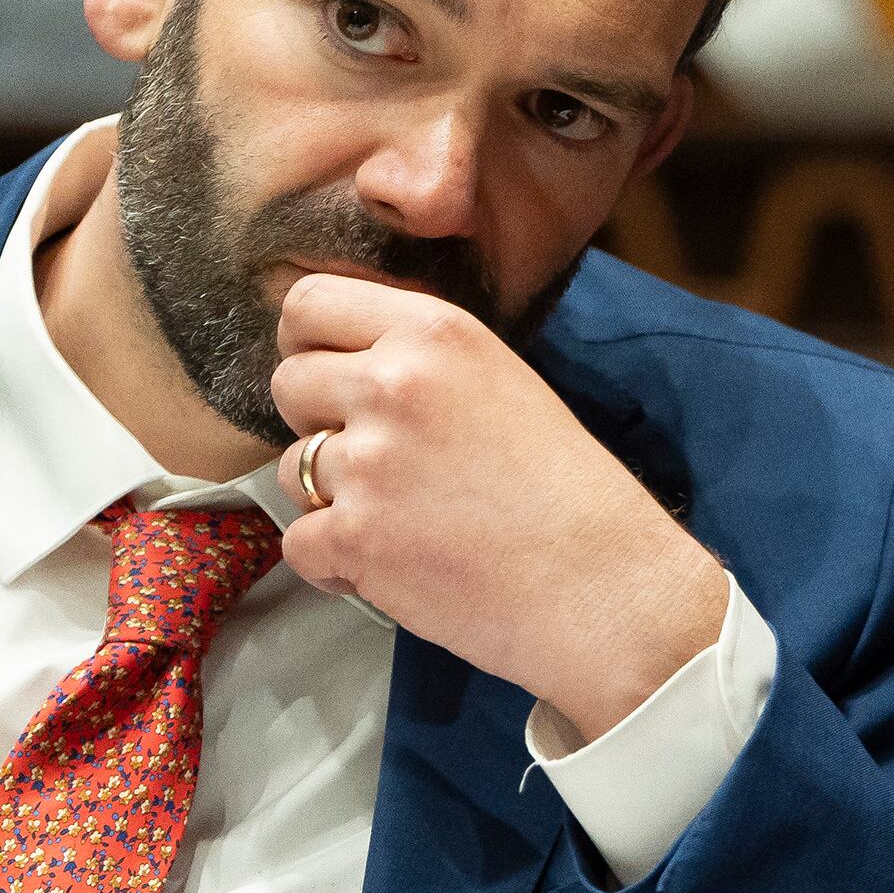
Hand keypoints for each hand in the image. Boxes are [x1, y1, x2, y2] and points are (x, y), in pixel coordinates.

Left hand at [269, 273, 726, 736]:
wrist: (605, 589)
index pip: (309, 303)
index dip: (309, 346)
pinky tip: (396, 568)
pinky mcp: (355, 536)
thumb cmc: (572, 497)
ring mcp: (369, 461)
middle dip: (319, 425)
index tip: (333, 381)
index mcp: (436, 333)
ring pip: (292, 468)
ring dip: (329, 499)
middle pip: (288, 384)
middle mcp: (393, 382)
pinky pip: (299, 541)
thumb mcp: (505, 385)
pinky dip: (336, 564)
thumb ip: (424, 365)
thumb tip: (347, 367)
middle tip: (379, 464)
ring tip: (404, 523)